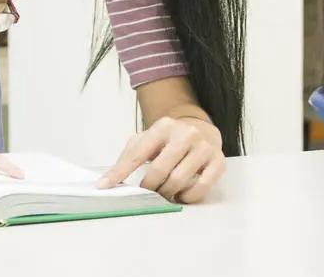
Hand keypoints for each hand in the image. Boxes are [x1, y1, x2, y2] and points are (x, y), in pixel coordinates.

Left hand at [97, 116, 224, 203]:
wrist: (202, 130)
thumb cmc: (169, 140)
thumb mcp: (147, 140)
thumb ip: (129, 155)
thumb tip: (108, 178)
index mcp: (163, 126)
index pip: (137, 153)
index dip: (120, 172)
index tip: (105, 186)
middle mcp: (185, 133)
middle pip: (159, 169)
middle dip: (150, 186)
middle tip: (147, 193)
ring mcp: (204, 147)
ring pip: (179, 180)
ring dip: (167, 192)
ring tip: (163, 193)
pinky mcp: (218, 161)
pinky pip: (202, 187)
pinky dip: (188, 196)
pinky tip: (181, 195)